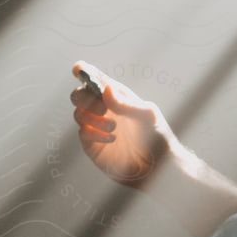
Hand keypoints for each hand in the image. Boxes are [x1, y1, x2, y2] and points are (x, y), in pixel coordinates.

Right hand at [70, 66, 183, 188]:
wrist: (157, 168)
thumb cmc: (157, 137)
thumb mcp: (147, 116)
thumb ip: (126, 104)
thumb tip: (105, 89)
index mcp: (118, 96)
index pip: (96, 79)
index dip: (84, 71)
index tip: (78, 69)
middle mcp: (104, 110)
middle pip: (79, 95)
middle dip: (84, 97)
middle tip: (103, 108)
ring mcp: (96, 127)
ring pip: (78, 113)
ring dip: (93, 118)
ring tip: (114, 127)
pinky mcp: (92, 145)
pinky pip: (82, 133)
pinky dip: (93, 133)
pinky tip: (112, 138)